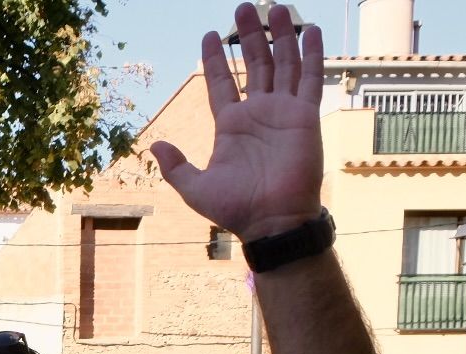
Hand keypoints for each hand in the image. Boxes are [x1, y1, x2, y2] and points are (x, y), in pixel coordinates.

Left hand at [150, 5, 323, 242]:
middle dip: (250, 36)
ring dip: (281, 36)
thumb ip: (175, 166)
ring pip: (282, 64)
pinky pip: (310, 79)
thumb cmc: (235, 208)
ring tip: (276, 7)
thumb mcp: (195, 187)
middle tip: (244, 7)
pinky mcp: (305, 116)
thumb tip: (154, 145)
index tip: (210, 35)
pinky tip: (311, 30)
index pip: (222, 82)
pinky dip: (312, 55)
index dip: (217, 59)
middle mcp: (258, 113)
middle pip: (254, 64)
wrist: (272, 221)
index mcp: (231, 125)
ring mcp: (283, 112)